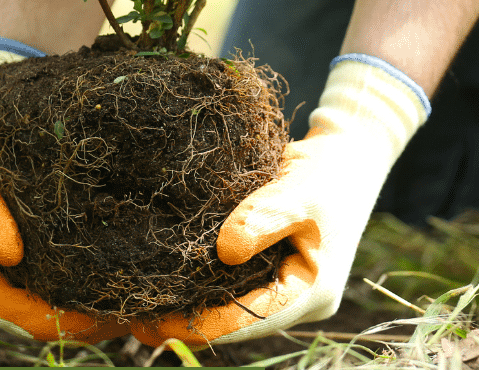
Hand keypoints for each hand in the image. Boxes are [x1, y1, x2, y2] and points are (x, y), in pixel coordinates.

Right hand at [0, 41, 129, 342]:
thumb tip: (9, 254)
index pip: (25, 319)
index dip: (67, 323)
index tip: (110, 316)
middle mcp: (0, 283)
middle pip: (53, 319)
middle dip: (96, 318)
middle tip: (145, 309)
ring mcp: (24, 271)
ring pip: (70, 303)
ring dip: (105, 302)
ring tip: (152, 292)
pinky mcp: (49, 253)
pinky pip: (79, 278)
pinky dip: (107, 276)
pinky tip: (143, 264)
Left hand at [132, 55, 429, 345]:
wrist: (348, 153)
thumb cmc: (331, 172)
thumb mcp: (304, 191)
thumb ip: (267, 216)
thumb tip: (223, 251)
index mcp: (311, 293)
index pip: (250, 320)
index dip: (203, 325)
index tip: (158, 324)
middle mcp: (291, 297)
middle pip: (232, 320)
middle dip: (185, 321)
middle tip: (130, 320)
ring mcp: (276, 282)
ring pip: (224, 303)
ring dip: (185, 303)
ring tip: (129, 306)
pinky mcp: (262, 262)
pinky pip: (225, 281)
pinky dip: (194, 280)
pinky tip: (155, 275)